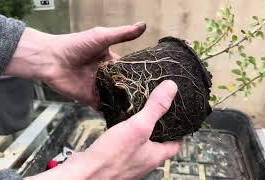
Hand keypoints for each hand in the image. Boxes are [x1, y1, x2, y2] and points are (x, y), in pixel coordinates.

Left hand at [5, 22, 145, 106]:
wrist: (51, 59)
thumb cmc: (76, 45)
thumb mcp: (102, 37)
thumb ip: (123, 34)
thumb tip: (144, 25)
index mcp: (111, 61)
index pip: (129, 69)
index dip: (140, 74)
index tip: (156, 82)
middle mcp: (107, 75)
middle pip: (124, 85)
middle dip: (135, 92)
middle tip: (153, 101)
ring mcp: (99, 88)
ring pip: (117, 97)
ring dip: (126, 103)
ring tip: (144, 111)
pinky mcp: (90, 99)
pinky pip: (105, 106)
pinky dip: (113, 111)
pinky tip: (126, 118)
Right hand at [26, 80, 181, 179]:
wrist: (85, 174)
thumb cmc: (112, 157)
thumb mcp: (138, 126)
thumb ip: (155, 108)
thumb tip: (172, 88)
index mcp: (156, 156)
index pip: (176, 144)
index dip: (180, 131)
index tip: (179, 118)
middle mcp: (144, 161)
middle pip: (158, 143)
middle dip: (159, 128)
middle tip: (157, 111)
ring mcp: (129, 162)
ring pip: (141, 144)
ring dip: (141, 131)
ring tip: (138, 114)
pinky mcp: (114, 160)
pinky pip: (124, 145)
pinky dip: (125, 135)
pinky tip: (118, 126)